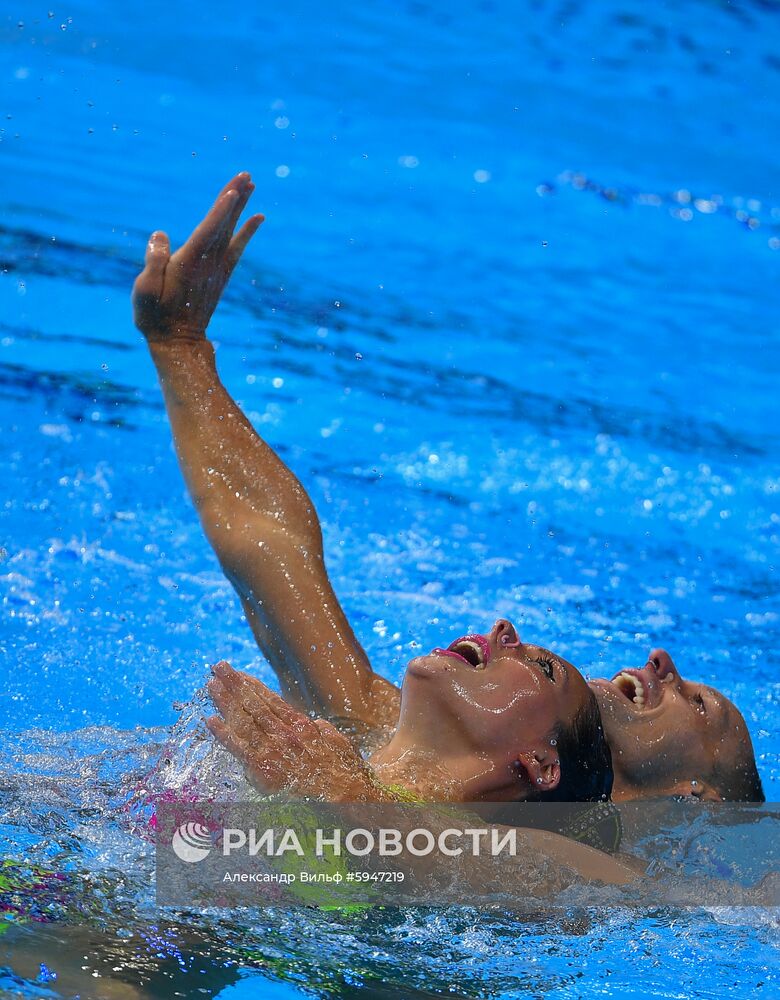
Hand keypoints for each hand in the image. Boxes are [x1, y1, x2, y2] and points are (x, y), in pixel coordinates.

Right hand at [132, 172, 263, 342]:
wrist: (178, 342)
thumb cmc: (154, 316)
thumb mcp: (144, 290)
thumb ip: (153, 260)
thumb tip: (160, 234)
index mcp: (188, 264)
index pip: (208, 231)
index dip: (221, 210)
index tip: (235, 190)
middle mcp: (208, 264)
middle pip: (223, 224)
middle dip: (234, 198)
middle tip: (247, 174)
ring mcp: (216, 269)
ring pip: (231, 231)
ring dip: (241, 207)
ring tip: (252, 184)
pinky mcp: (219, 275)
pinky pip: (236, 248)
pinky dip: (247, 231)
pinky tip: (257, 218)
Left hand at [206, 661, 384, 800]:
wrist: (348, 796)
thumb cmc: (344, 771)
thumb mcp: (336, 742)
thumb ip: (320, 731)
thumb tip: (310, 724)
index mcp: (300, 725)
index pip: (270, 700)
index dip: (252, 686)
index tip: (239, 674)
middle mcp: (285, 733)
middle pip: (254, 704)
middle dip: (235, 684)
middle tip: (218, 667)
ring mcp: (274, 751)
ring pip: (244, 721)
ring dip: (226, 702)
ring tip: (212, 684)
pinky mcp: (265, 770)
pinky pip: (240, 750)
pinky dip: (224, 734)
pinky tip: (210, 720)